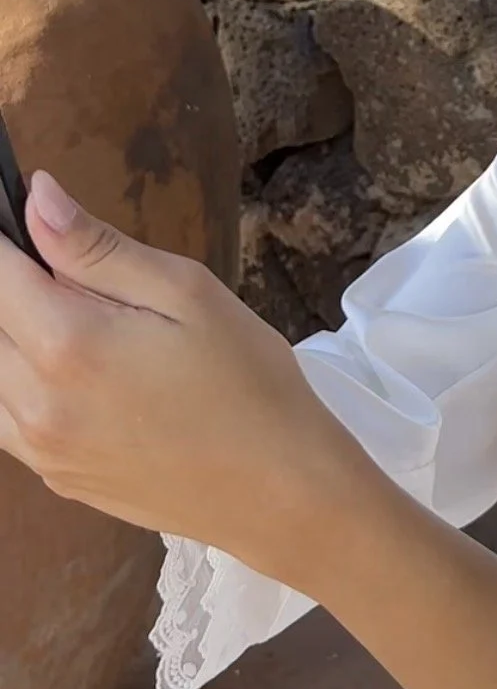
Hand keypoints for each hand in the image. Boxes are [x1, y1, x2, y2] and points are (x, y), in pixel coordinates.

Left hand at [0, 170, 358, 580]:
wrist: (277, 491)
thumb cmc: (247, 380)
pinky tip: (81, 369)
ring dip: (17, 334)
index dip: (4, 234)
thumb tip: (36, 198)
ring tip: (85, 321)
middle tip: (73, 270)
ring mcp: (39, 449)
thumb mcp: (186, 292)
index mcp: (66, 344)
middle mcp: (34, 402)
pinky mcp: (54, 476)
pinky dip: (23, 380)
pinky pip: (7, 417)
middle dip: (14, 283)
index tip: (17, 206)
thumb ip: (97, 247)